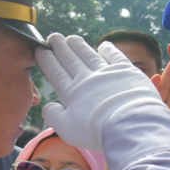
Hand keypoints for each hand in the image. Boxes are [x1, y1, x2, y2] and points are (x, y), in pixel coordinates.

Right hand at [37, 34, 160, 150]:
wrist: (128, 125)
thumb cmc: (96, 132)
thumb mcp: (67, 130)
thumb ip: (53, 116)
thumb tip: (48, 105)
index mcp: (72, 92)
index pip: (55, 72)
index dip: (46, 59)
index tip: (40, 49)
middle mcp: (87, 78)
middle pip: (70, 59)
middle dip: (59, 47)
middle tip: (52, 36)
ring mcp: (107, 73)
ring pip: (88, 55)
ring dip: (78, 45)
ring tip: (71, 38)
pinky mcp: (127, 72)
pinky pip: (115, 56)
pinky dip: (108, 50)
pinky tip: (103, 45)